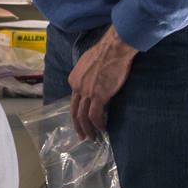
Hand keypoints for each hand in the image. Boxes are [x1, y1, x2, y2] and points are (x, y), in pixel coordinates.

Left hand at [67, 25, 137, 139]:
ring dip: (88, 129)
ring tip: (93, 138)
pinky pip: (95, 115)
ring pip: (83, 116)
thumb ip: (87, 75)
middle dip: (78, 126)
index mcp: (73, 79)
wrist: (113, 49)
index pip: (74, 101)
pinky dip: (98, 124)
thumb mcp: (88, 64)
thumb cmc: (105, 54)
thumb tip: (92, 81)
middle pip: (74, 111)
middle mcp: (76, 87)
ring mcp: (86, 91)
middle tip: (82, 137)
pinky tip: (103, 130)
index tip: (83, 121)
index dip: (78, 113)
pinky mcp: (98, 95)